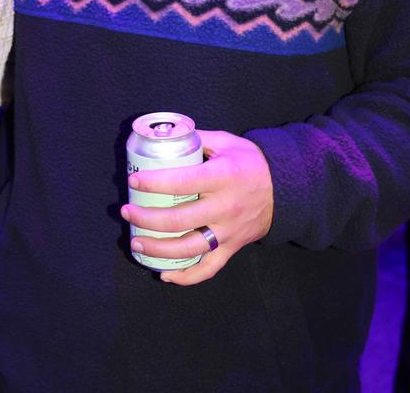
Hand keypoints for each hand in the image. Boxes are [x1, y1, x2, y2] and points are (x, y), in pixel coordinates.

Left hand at [121, 130, 273, 285]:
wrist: (286, 189)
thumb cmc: (250, 162)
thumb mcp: (226, 142)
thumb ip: (197, 139)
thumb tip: (165, 136)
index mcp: (222, 177)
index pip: (183, 182)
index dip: (155, 182)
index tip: (134, 180)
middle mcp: (225, 207)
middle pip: (180, 219)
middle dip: (147, 218)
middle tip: (126, 212)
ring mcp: (229, 232)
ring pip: (190, 248)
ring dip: (158, 249)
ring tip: (136, 242)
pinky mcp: (232, 247)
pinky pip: (208, 268)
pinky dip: (186, 276)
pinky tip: (164, 274)